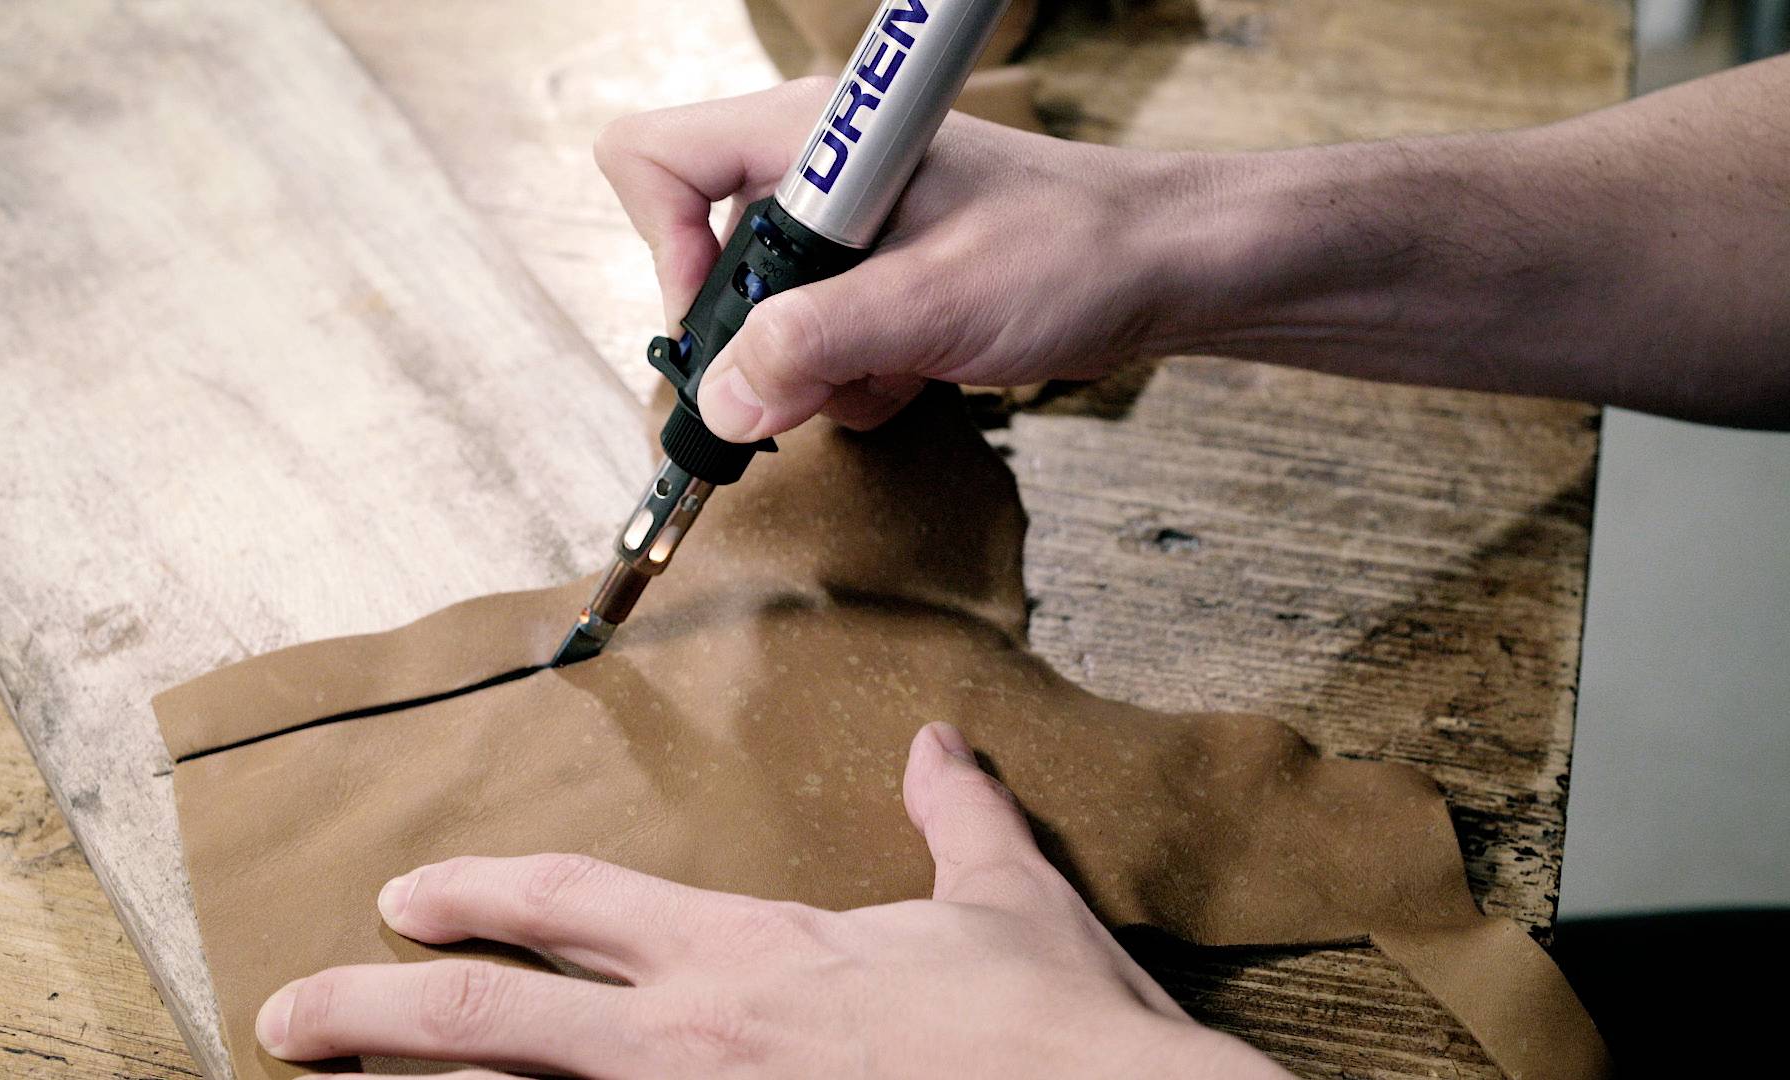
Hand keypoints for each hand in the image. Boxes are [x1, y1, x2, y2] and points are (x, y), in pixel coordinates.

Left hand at [254, 721, 1288, 1078]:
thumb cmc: (1050, 1025)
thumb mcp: (1004, 896)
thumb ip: (954, 815)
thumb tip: (939, 748)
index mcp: (749, 953)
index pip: (576, 900)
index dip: (481, 890)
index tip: (407, 893)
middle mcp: (692, 1041)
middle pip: (485, 1018)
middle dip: (370, 1008)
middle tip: (286, 1013)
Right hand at [593, 79, 1223, 440]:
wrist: (1163, 270)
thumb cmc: (1072, 250)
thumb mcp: (932, 302)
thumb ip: (814, 347)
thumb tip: (722, 400)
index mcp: (810, 143)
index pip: (656, 160)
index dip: (665, 249)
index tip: (717, 322)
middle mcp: (815, 178)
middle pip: (706, 259)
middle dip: (756, 339)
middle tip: (820, 374)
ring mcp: (847, 233)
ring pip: (764, 319)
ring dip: (817, 370)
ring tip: (898, 365)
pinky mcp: (878, 279)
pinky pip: (818, 345)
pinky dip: (856, 379)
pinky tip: (920, 371)